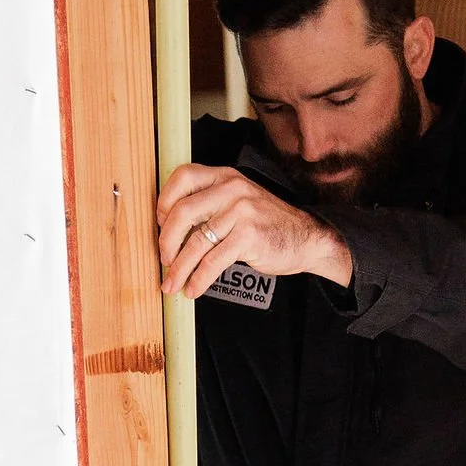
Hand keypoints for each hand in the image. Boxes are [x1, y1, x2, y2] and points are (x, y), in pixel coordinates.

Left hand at [157, 163, 353, 300]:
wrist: (305, 238)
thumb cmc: (266, 223)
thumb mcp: (237, 202)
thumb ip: (208, 205)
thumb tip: (168, 230)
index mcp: (224, 177)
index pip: (182, 177)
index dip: (164, 201)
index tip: (159, 224)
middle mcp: (232, 189)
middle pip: (182, 212)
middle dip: (166, 241)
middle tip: (163, 259)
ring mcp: (242, 211)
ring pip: (196, 242)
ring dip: (179, 268)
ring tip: (172, 283)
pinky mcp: (250, 236)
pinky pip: (214, 261)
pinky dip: (199, 278)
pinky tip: (194, 288)